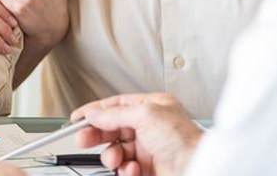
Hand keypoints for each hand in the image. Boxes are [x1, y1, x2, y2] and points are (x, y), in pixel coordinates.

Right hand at [72, 93, 202, 175]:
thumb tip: (94, 113)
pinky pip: (125, 169)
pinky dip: (125, 170)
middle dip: (97, 134)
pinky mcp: (148, 170)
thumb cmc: (184, 141)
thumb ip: (116, 114)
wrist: (199, 169)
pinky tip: (133, 169)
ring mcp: (148, 149)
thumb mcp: (146, 116)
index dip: (96, 110)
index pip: (116, 105)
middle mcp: (149, 127)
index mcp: (151, 107)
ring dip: (112, 155)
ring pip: (116, 150)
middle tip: (83, 138)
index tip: (77, 118)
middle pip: (113, 128)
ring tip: (116, 158)